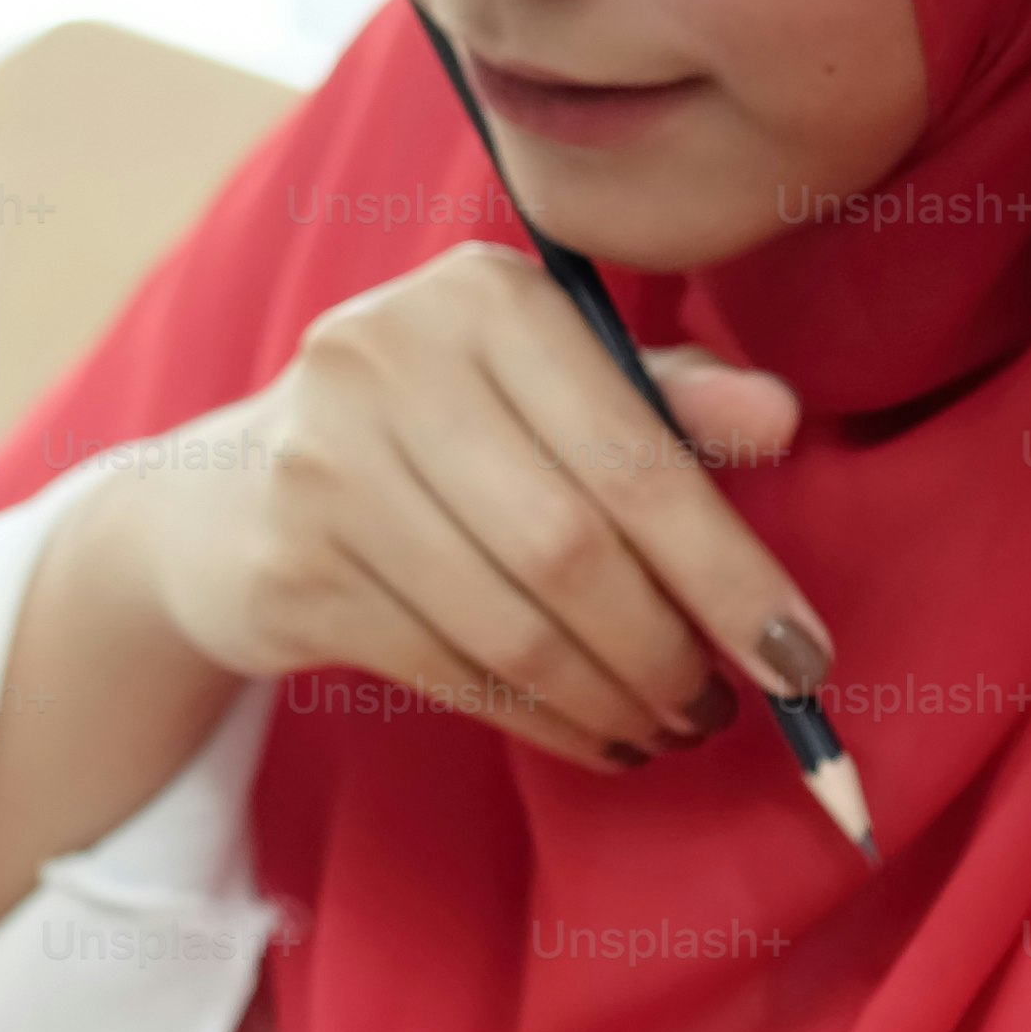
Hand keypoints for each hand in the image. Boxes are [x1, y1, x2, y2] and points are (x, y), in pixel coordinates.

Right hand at [89, 242, 818, 773]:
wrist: (229, 493)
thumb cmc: (432, 430)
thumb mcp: (542, 382)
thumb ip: (660, 398)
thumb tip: (784, 416)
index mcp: (483, 297)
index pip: (634, 455)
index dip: (729, 571)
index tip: (801, 657)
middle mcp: (391, 361)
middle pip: (572, 550)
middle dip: (667, 650)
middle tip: (719, 709)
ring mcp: (326, 468)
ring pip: (511, 626)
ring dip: (611, 699)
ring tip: (667, 727)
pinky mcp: (291, 570)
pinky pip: (450, 672)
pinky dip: (542, 721)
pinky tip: (594, 734)